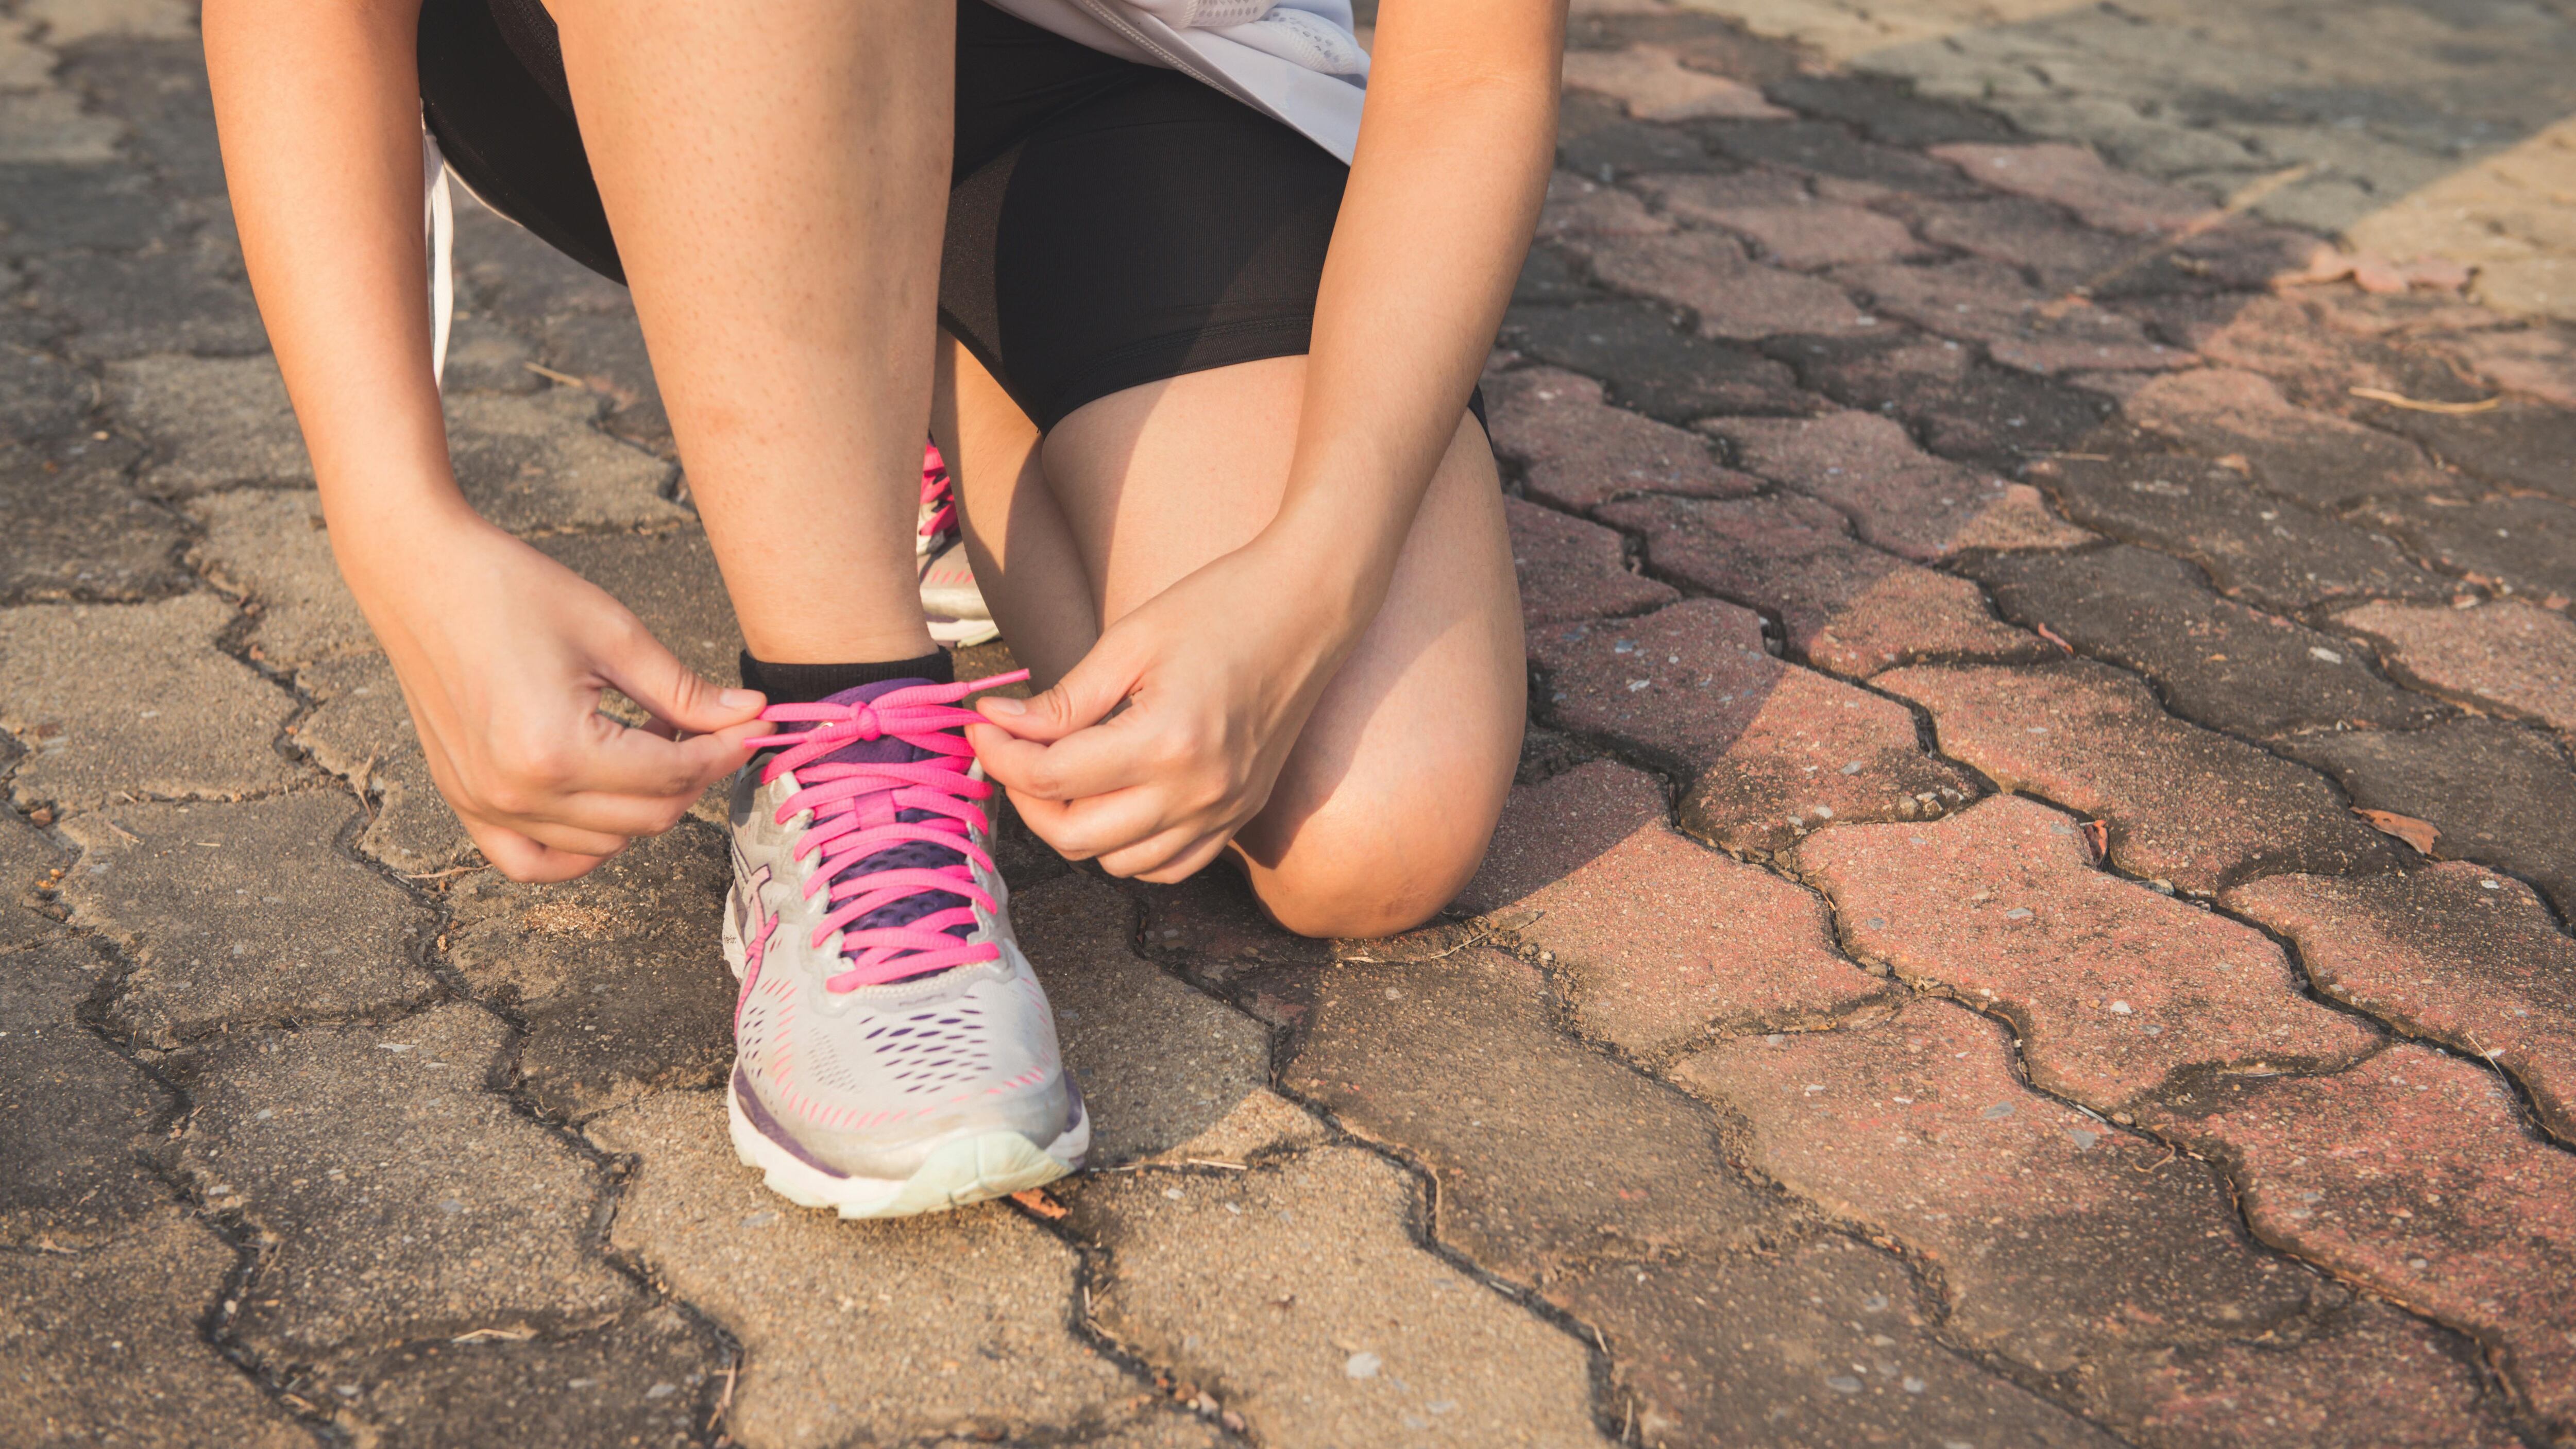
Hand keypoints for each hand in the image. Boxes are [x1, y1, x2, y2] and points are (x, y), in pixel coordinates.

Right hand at [339, 505, 770, 881]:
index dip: (726, 750)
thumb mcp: (614, 635)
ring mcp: (484, 805)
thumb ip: (686, 691)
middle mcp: (517, 793)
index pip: (674, 776)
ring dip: (642, 803)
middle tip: (706, 727)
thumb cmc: (511, 590)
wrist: (420, 574)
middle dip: (693, 776)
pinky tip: (603, 802)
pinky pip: (532, 861)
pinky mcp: (464, 801)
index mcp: (557, 751)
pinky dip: (579, 847)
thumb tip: (751, 716)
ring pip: (603, 843)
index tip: (755, 726)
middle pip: (647, 818)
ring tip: (644, 740)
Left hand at [967, 540, 1359, 882]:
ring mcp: (1224, 811)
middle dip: (1026, 798)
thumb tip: (999, 724)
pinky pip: (1169, 866)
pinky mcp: (1240, 815)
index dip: (1000, 754)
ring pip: (1118, 864)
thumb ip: (1064, 699)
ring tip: (1062, 774)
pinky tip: (1114, 804)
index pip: (1052, 778)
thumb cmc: (1220, 606)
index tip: (982, 724)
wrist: (1309, 606)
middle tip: (1012, 752)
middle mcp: (1198, 792)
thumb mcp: (1130, 641)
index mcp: (1166, 741)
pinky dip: (1129, 849)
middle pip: (1076, 836)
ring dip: (1075, 827)